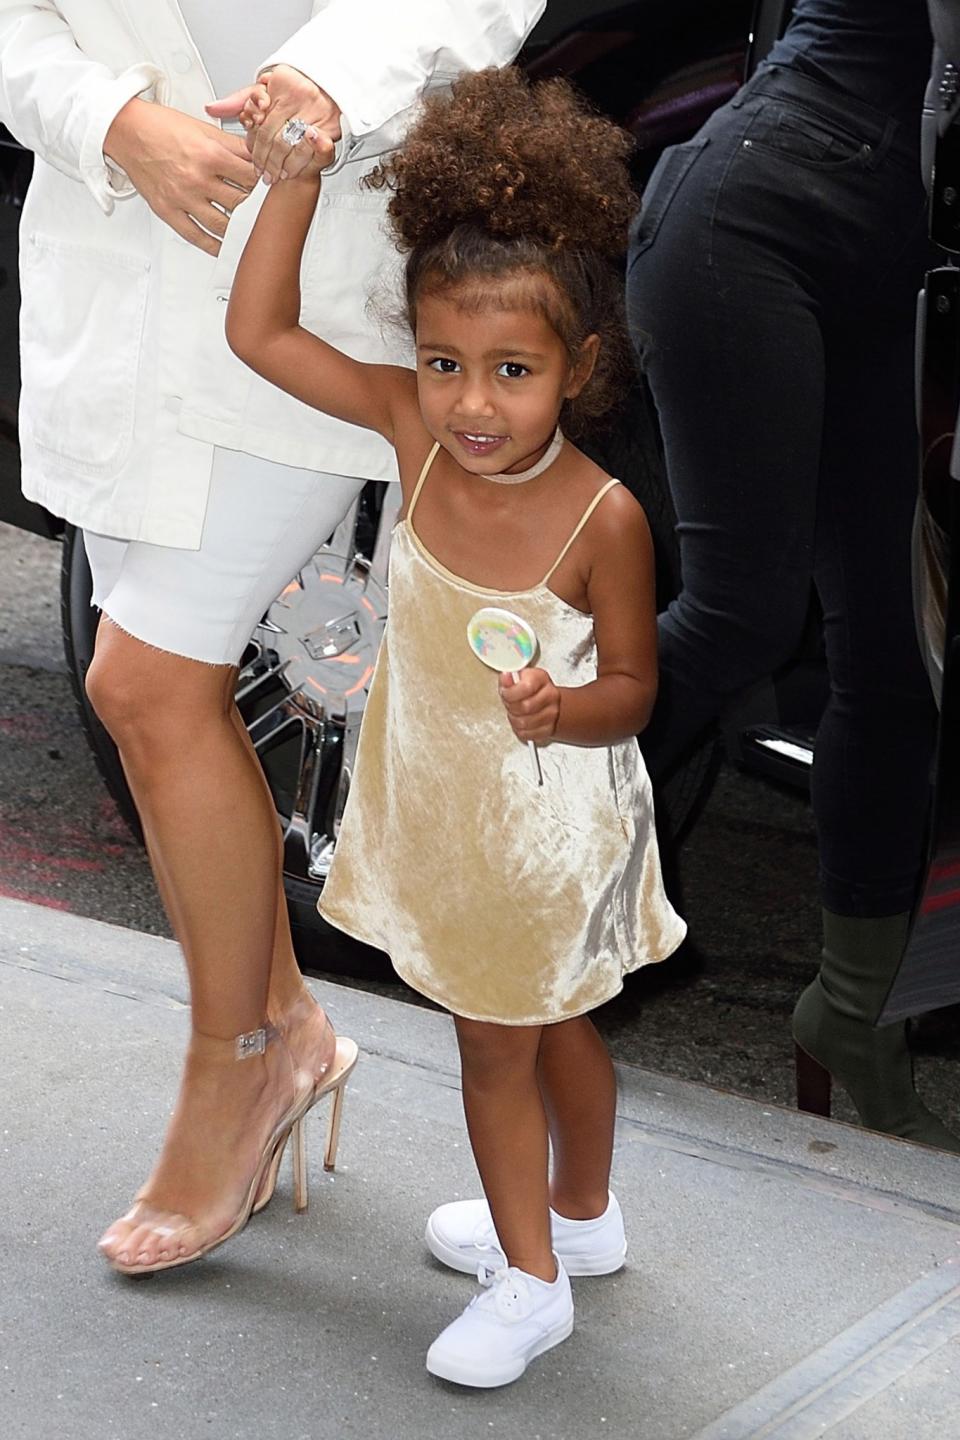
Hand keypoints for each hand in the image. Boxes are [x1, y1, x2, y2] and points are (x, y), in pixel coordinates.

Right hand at [104, 98, 255, 255]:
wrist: (125, 130)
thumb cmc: (162, 127)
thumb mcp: (203, 128)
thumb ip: (233, 146)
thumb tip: (258, 156)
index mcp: (210, 155)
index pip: (251, 177)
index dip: (266, 183)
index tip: (273, 189)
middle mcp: (198, 179)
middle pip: (240, 202)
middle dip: (256, 207)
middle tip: (266, 212)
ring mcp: (183, 198)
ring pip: (222, 224)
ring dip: (239, 229)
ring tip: (250, 230)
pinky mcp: (168, 211)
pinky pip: (196, 236)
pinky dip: (213, 245)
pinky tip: (225, 247)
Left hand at [207, 65, 340, 183]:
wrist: (326, 85)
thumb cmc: (292, 89)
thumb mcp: (263, 90)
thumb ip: (238, 101)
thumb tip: (212, 108)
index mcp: (281, 86)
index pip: (261, 122)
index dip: (255, 142)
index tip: (253, 154)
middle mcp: (299, 97)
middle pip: (274, 138)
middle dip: (266, 158)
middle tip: (262, 172)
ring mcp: (316, 113)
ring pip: (290, 146)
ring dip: (281, 164)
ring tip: (275, 175)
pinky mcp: (330, 128)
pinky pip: (313, 151)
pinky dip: (301, 162)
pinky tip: (293, 170)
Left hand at [498, 669, 560, 743]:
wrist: (544, 701)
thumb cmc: (527, 689)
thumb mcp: (516, 678)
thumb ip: (508, 679)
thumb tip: (505, 677)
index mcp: (541, 678)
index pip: (526, 687)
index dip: (510, 692)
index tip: (504, 692)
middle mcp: (551, 695)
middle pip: (525, 707)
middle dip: (511, 707)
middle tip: (509, 703)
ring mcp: (552, 713)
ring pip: (524, 723)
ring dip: (514, 719)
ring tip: (514, 712)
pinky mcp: (549, 729)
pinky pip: (526, 734)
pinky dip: (519, 730)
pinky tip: (520, 721)